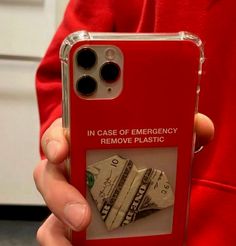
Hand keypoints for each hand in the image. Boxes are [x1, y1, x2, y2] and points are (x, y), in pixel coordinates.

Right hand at [33, 113, 213, 244]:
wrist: (147, 200)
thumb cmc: (146, 166)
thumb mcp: (164, 148)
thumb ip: (181, 134)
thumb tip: (200, 127)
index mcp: (89, 143)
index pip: (63, 134)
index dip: (57, 140)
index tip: (62, 150)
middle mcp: (75, 168)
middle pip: (49, 173)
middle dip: (59, 191)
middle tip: (81, 212)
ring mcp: (70, 195)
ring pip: (49, 206)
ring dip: (63, 220)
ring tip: (83, 230)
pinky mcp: (70, 222)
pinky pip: (55, 233)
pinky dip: (62, 242)